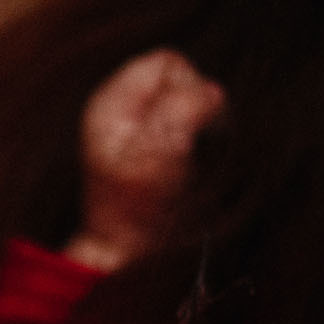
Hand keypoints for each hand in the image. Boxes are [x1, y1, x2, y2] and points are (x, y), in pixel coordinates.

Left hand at [62, 49, 225, 272]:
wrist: (133, 260)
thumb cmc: (138, 211)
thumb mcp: (158, 153)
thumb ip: (182, 107)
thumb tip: (211, 90)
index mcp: (112, 102)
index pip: (168, 63)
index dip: (189, 88)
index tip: (190, 129)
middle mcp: (125, 110)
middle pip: (185, 81)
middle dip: (201, 111)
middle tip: (192, 152)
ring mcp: (143, 131)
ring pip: (197, 105)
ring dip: (206, 131)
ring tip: (193, 166)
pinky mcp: (162, 152)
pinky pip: (199, 130)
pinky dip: (206, 147)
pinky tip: (196, 172)